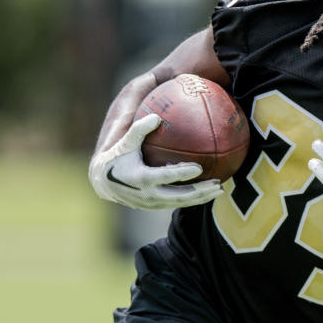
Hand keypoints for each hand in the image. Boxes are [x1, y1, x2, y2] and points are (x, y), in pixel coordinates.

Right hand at [88, 113, 223, 209]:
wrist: (103, 182)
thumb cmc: (117, 156)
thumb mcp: (125, 142)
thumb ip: (139, 129)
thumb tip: (157, 116)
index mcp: (142, 178)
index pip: (166, 177)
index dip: (182, 173)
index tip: (199, 167)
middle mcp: (148, 194)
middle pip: (179, 196)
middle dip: (200, 192)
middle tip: (217, 184)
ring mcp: (152, 203)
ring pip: (180, 203)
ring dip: (200, 198)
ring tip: (219, 189)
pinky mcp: (154, 206)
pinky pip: (177, 203)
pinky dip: (192, 199)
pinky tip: (207, 191)